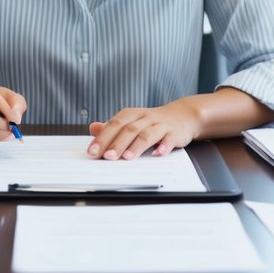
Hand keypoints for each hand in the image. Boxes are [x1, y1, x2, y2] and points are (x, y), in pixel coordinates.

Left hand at [86, 100, 201, 159]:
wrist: (181, 116)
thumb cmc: (151, 122)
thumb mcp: (131, 122)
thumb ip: (112, 127)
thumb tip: (93, 128)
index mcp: (131, 114)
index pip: (114, 125)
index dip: (103, 138)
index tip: (92, 151)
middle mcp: (144, 117)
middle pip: (129, 129)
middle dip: (117, 143)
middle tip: (108, 157)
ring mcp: (160, 124)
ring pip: (147, 134)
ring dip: (137, 146)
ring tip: (128, 157)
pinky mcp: (174, 133)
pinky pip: (169, 139)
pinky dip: (163, 146)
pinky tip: (158, 153)